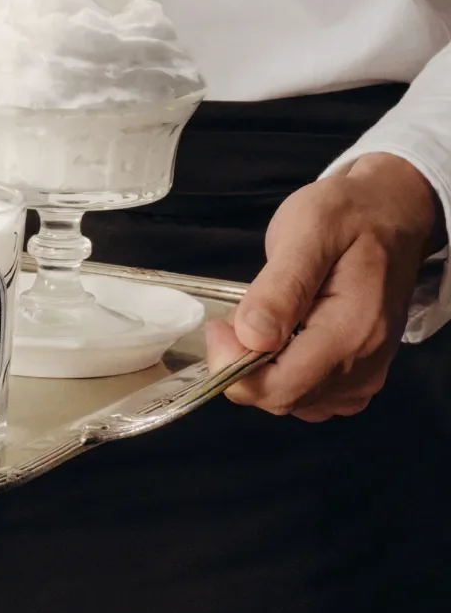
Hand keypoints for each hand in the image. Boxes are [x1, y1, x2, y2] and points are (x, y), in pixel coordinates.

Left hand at [205, 153, 441, 421]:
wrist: (391, 212)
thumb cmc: (348, 215)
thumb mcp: (307, 232)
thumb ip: (279, 288)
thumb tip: (251, 338)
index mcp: (351, 331)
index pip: (280, 388)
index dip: (233, 369)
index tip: (220, 327)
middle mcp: (363, 364)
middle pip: (283, 399)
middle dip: (243, 368)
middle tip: (232, 319)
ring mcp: (365, 371)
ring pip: (294, 401)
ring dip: (262, 372)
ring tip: (260, 322)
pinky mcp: (361, 371)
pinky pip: (313, 396)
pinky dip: (285, 376)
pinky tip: (280, 341)